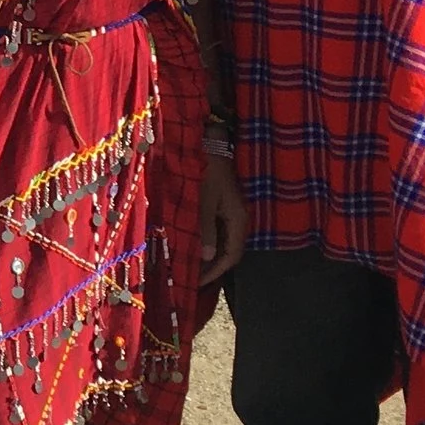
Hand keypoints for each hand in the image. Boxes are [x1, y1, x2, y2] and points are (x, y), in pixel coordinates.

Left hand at [196, 155, 247, 284]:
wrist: (211, 142)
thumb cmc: (206, 171)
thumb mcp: (203, 201)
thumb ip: (205, 229)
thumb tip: (207, 257)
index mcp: (238, 219)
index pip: (231, 255)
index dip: (215, 271)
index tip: (197, 282)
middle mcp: (238, 219)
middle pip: (227, 251)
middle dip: (210, 267)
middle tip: (189, 279)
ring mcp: (230, 213)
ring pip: (220, 242)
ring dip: (205, 255)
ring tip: (187, 266)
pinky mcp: (221, 206)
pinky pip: (215, 230)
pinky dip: (203, 241)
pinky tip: (189, 246)